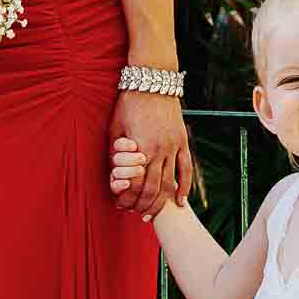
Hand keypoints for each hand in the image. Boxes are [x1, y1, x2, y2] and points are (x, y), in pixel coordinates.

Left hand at [110, 89, 191, 215]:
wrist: (151, 83)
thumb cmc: (127, 105)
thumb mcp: (115, 129)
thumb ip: (115, 152)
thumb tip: (112, 175)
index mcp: (140, 149)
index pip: (135, 184)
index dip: (127, 198)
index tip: (120, 205)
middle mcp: (159, 150)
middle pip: (153, 189)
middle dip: (143, 206)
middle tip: (136, 216)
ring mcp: (173, 147)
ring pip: (170, 183)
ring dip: (162, 202)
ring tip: (153, 215)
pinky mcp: (182, 141)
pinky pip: (186, 169)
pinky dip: (184, 187)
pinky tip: (180, 202)